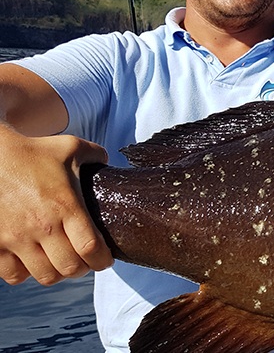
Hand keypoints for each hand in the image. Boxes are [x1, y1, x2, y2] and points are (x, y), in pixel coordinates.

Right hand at [0, 130, 111, 285]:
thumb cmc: (32, 153)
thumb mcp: (71, 148)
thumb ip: (96, 155)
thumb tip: (109, 163)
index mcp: (66, 205)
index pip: (91, 248)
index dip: (103, 260)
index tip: (105, 259)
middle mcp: (42, 225)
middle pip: (70, 268)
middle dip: (83, 268)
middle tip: (84, 261)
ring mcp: (16, 237)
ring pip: (45, 276)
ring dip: (57, 273)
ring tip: (60, 262)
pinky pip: (14, 275)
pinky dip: (26, 273)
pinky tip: (32, 261)